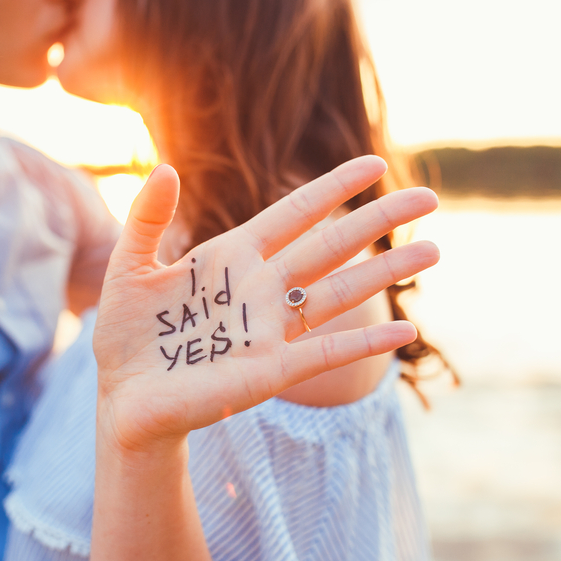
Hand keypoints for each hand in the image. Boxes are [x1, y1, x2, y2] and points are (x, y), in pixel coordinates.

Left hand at [93, 156, 438, 451]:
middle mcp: (261, 288)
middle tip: (429, 199)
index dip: (333, 188)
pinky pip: (326, 352)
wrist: (124, 397)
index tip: (374, 164)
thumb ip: (148, 219)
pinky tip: (406, 330)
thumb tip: (169, 167)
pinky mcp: (269, 370)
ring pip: (340, 292)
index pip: (294, 213)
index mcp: (231, 257)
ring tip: (436, 250)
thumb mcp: (129, 267)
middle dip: (379, 221)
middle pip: (332, 246)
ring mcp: (270, 329)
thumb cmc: (126, 334)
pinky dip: (365, 343)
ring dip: (386, 272)